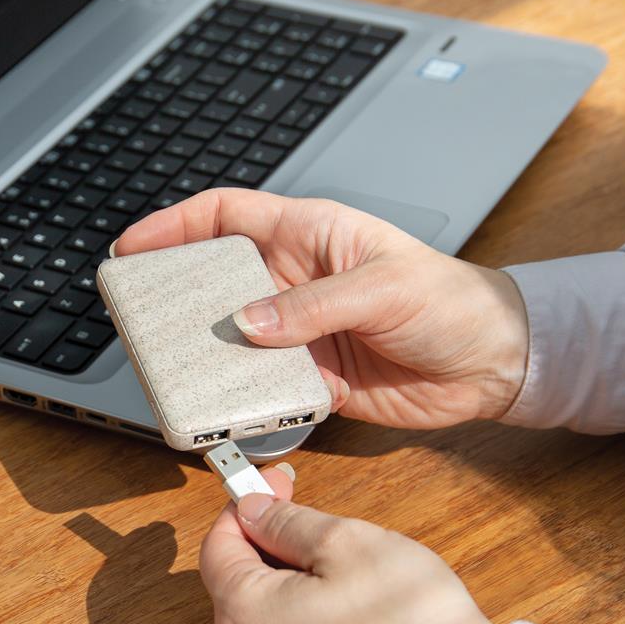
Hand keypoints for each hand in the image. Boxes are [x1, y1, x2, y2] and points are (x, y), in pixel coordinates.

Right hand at [115, 189, 528, 428]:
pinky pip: (263, 388)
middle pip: (215, 283)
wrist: (491, 366)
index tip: (133, 245)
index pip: (226, 217)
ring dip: (209, 357)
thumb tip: (250, 323)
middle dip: (177, 297)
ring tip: (180, 370)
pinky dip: (246, 399)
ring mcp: (298, 334)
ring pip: (232, 342)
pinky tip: (238, 406)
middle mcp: (293, 284)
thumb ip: (314, 304)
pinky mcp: (310, 378)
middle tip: (142, 317)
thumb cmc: (451, 302)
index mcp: (308, 238)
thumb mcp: (384, 287)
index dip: (175, 225)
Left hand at [200, 468, 496, 623]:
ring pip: (266, 615)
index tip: (274, 484)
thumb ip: (285, 522)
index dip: (243, 506)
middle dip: (264, 539)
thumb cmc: (408, 619)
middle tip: (300, 509)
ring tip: (331, 555)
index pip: (216, 547)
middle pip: (236, 582)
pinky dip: (305, 615)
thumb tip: (252, 510)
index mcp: (246, 615)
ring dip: (286, 577)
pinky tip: (346, 601)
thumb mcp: (343, 541)